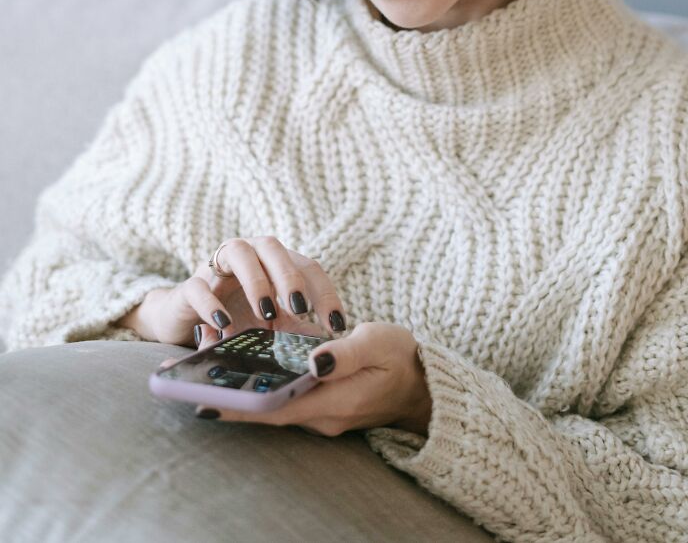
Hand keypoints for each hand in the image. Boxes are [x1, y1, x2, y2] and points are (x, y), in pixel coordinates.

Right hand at [145, 236, 346, 347]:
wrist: (187, 319)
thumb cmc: (237, 317)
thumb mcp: (271, 326)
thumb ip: (296, 330)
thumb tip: (328, 347)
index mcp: (274, 261)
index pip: (307, 267)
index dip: (325, 294)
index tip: (337, 325)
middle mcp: (249, 253)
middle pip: (274, 249)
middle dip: (290, 277)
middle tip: (301, 308)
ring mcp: (217, 265)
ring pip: (240, 254)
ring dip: (256, 282)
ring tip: (267, 313)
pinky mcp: (189, 286)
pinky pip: (199, 286)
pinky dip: (212, 302)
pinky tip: (224, 323)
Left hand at [159, 322, 432, 437]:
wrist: (424, 383)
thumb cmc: (400, 357)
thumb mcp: (377, 344)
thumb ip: (345, 353)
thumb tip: (313, 360)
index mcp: (331, 401)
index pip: (274, 408)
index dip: (239, 406)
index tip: (204, 401)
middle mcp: (321, 415)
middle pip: (266, 411)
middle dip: (229, 398)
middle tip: (190, 383)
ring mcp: (322, 413)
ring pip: (273, 405)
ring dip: (242, 392)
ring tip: (207, 368)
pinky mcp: (323, 404)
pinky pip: (285, 399)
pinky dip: (263, 386)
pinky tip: (245, 367)